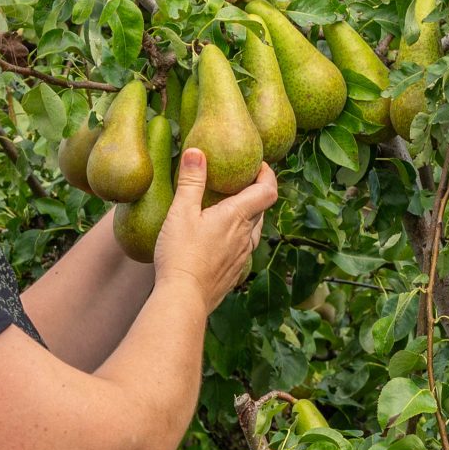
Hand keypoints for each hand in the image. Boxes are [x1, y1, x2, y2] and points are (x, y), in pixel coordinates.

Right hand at [153, 151, 276, 308]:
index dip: (268, 175)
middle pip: (260, 209)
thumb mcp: (181, 212)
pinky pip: (242, 250)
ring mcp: (242, 257)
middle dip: (253, 193)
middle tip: (236, 183)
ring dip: (246, 217)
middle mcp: (246, 236)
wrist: (183, 297)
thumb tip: (197, 152)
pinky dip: (236, 239)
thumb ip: (191, 181)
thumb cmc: (181, 253)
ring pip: (253, 231)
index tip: (258, 165)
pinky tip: (218, 241)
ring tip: (226, 210)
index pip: (267, 190)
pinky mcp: (234, 273)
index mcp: (237, 216)